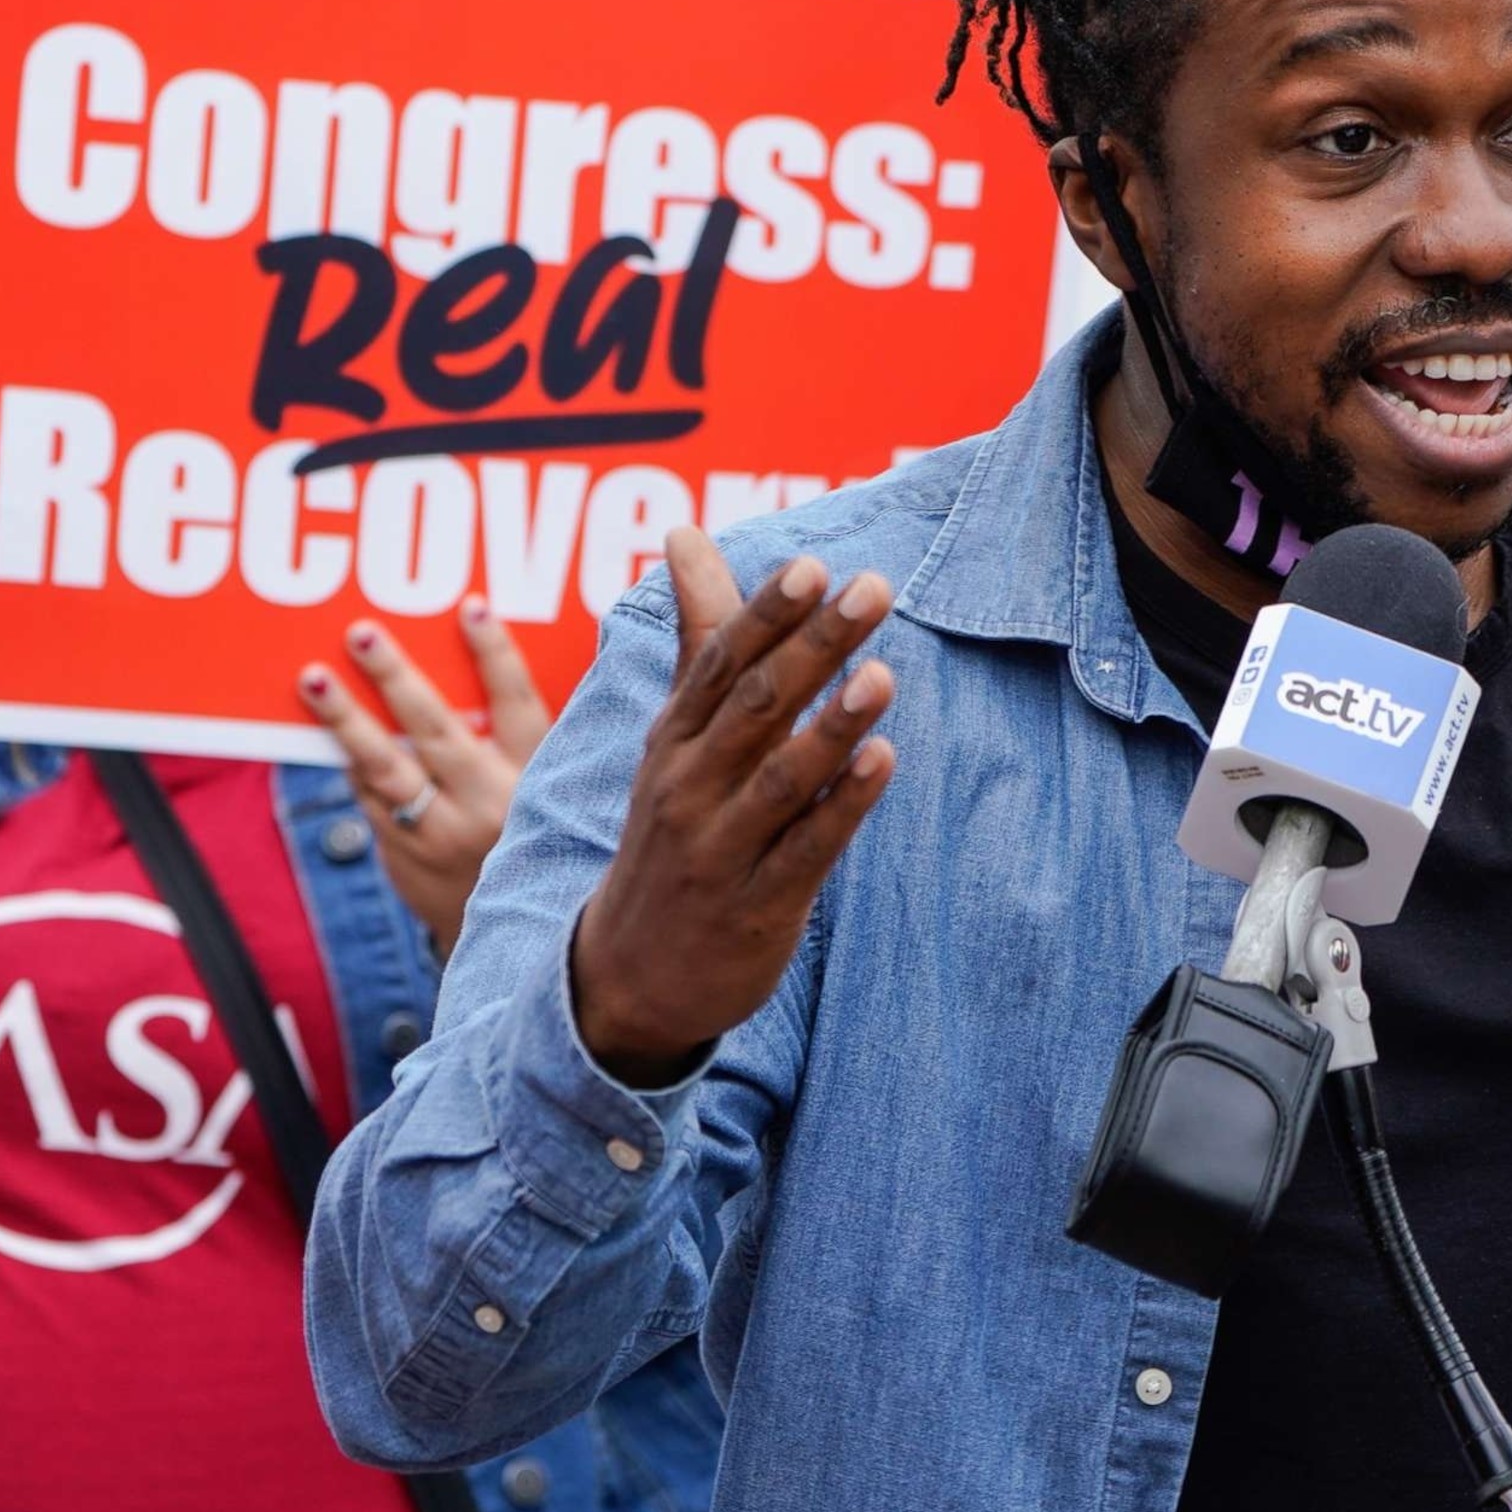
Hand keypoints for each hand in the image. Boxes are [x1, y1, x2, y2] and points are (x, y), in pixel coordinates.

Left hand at [298, 599, 553, 956]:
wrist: (520, 931)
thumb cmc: (533, 830)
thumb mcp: (556, 786)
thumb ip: (530, 734)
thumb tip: (483, 657)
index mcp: (540, 776)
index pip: (517, 702)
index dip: (494, 654)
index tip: (470, 607)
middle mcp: (492, 803)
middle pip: (436, 729)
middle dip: (395, 677)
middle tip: (361, 632)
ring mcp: (444, 833)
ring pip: (385, 767)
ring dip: (345, 719)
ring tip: (312, 677)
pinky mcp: (406, 856)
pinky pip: (370, 798)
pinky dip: (350, 761)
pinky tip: (328, 728)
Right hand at [568, 528, 897, 1089]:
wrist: (627, 978)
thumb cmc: (672, 832)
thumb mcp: (675, 737)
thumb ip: (699, 638)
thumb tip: (685, 533)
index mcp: (673, 740)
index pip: (718, 664)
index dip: (765, 615)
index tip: (812, 564)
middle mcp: (688, 788)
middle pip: (753, 707)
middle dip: (812, 646)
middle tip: (871, 589)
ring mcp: (720, 850)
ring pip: (780, 778)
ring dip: (833, 725)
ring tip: (884, 673)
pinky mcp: (757, 907)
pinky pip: (805, 851)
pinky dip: (843, 806)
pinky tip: (883, 762)